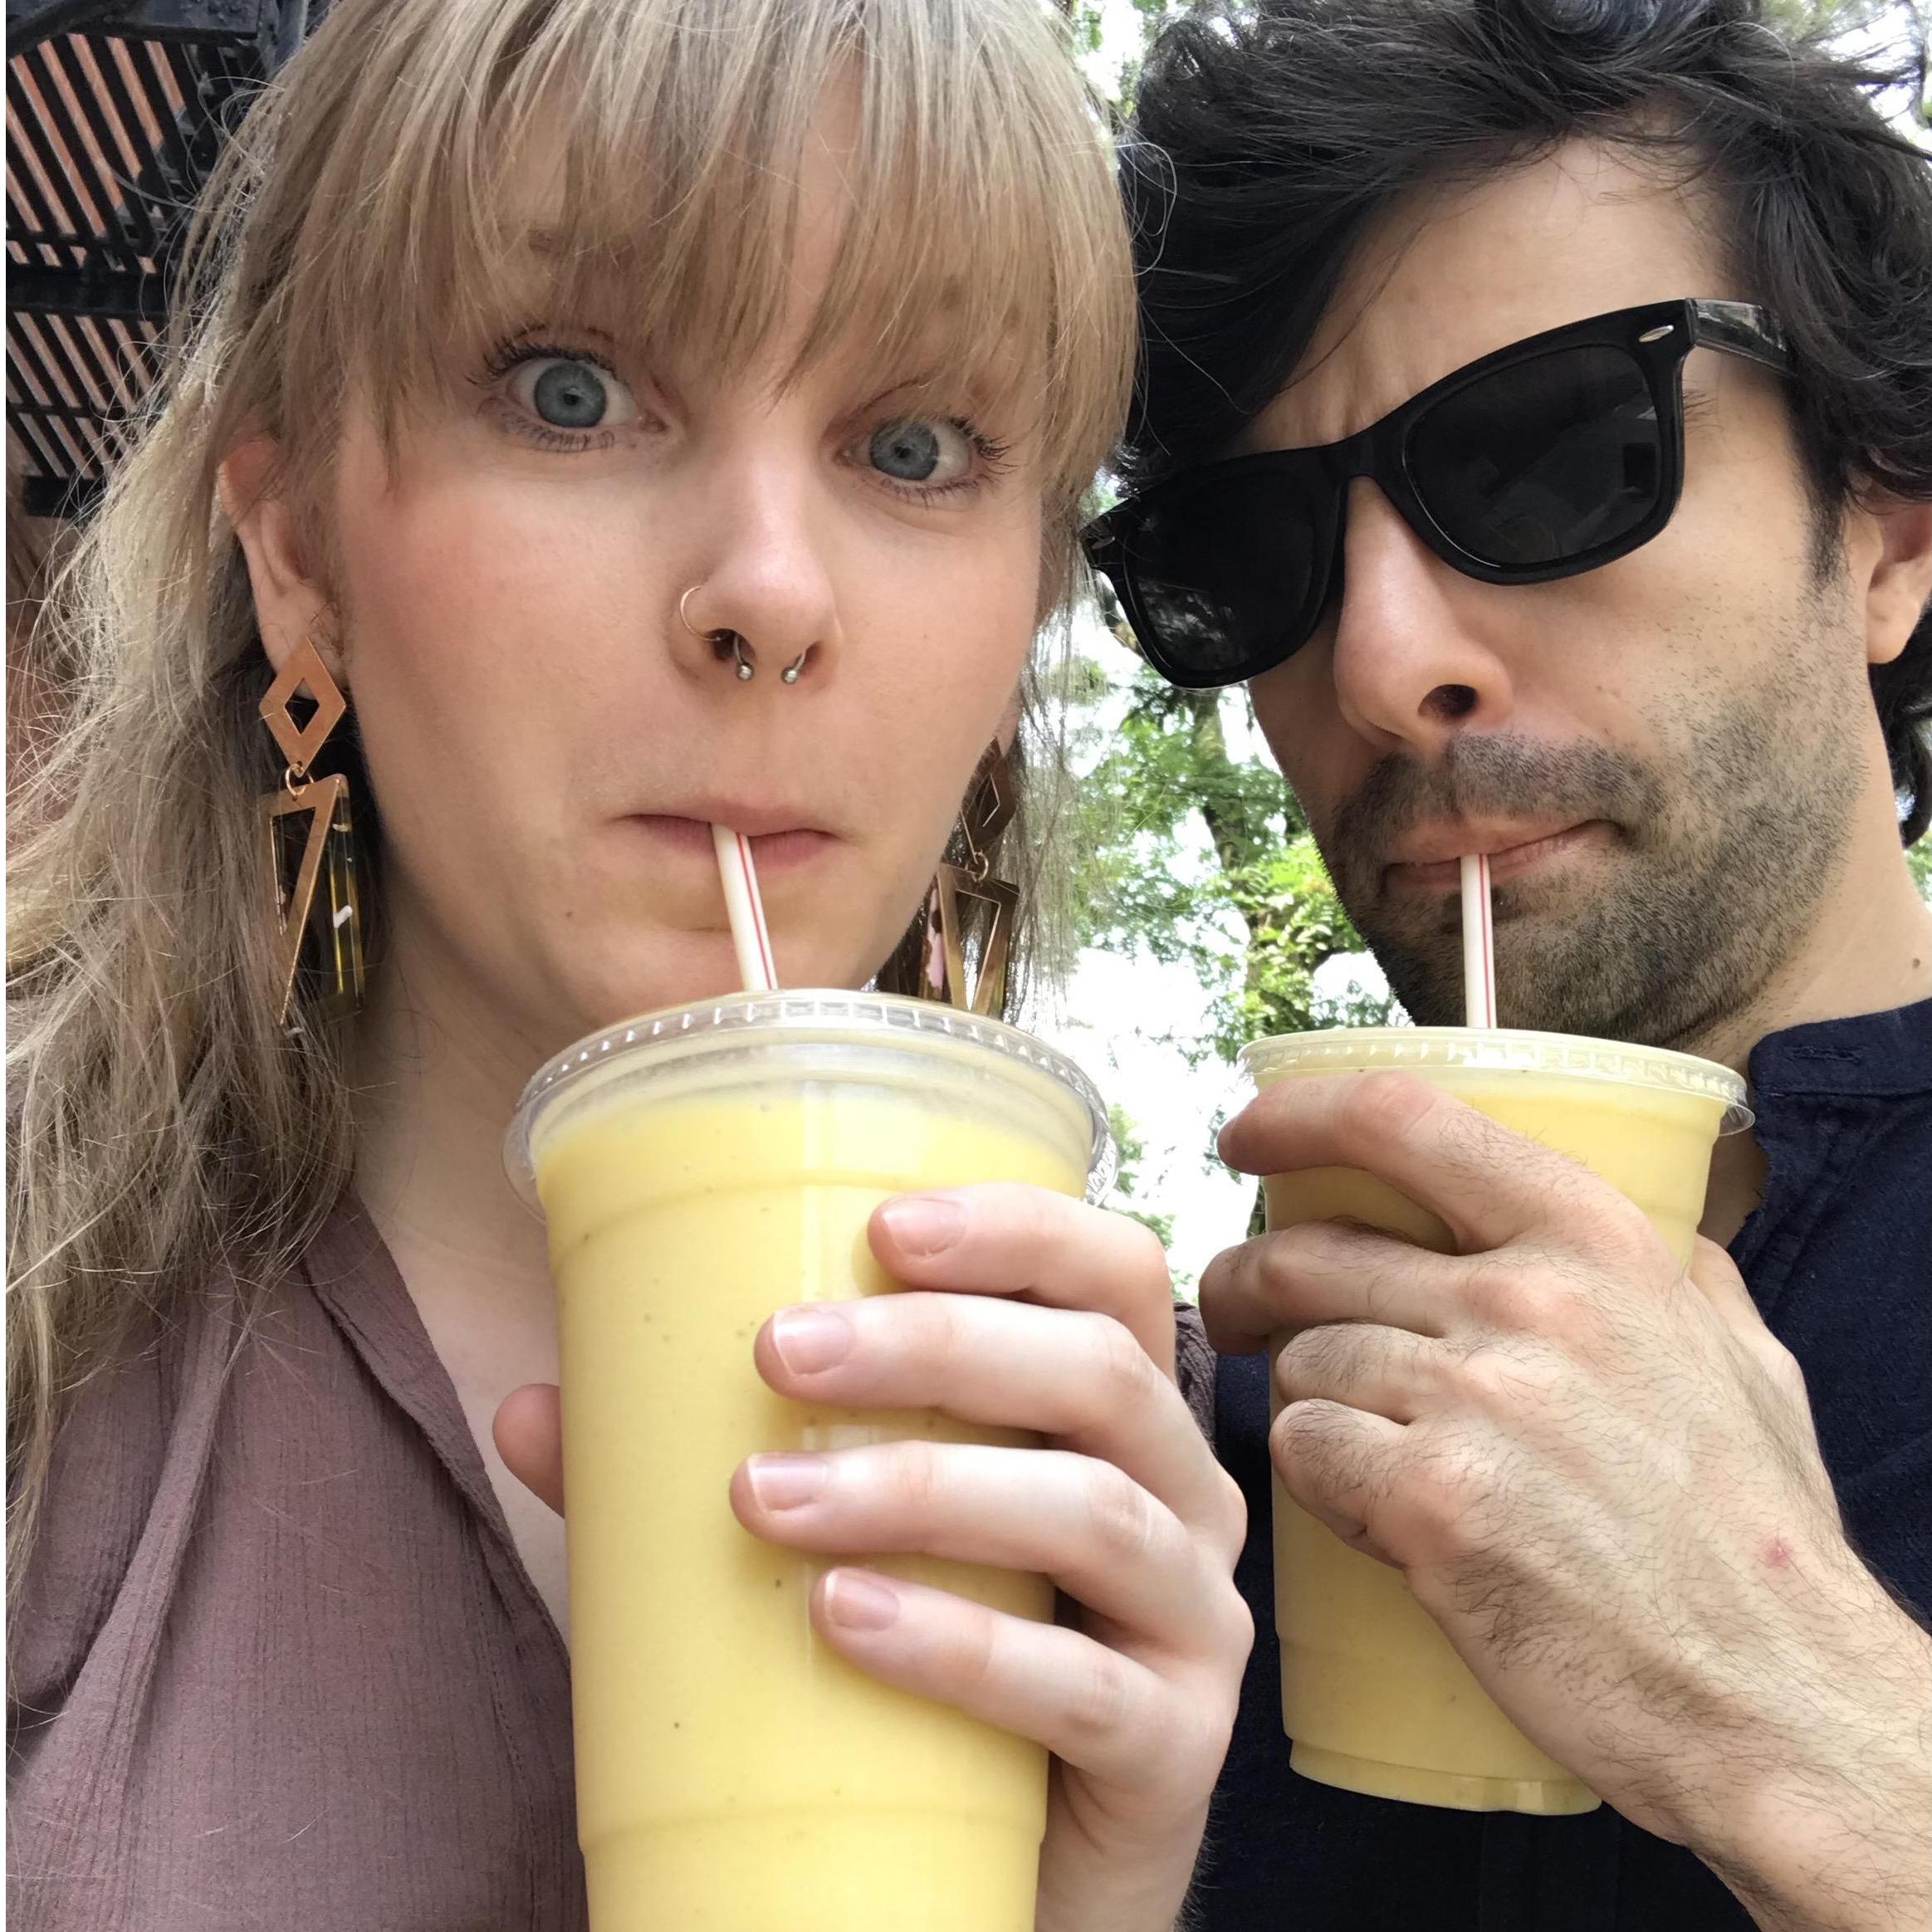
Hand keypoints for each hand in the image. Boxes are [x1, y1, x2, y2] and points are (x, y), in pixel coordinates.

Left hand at [498, 1184, 1249, 1931]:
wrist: (987, 1879)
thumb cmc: (917, 1673)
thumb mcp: (826, 1544)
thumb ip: (691, 1481)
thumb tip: (531, 1409)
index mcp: (1116, 1414)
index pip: (1109, 1274)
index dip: (1019, 1229)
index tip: (882, 1224)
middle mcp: (1179, 1496)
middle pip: (1100, 1373)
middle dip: (938, 1346)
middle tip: (782, 1353)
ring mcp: (1193, 1625)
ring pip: (1093, 1512)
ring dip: (925, 1489)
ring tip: (771, 1503)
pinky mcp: (1178, 1754)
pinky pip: (1086, 1687)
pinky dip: (962, 1646)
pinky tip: (846, 1624)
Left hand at [1202, 1071, 1930, 1931]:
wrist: (1778, 1700)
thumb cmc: (1759, 1541)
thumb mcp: (1746, 1363)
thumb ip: (1683, 1282)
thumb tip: (1656, 1232)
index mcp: (1593, 1241)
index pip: (1400, 1118)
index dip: (1298, 1116)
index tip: (1247, 1135)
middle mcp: (1527, 1300)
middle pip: (1311, 1255)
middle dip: (1245, 1281)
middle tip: (1232, 1311)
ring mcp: (1475, 1398)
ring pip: (1302, 1362)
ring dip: (1303, 1402)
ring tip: (1345, 1446)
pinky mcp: (1431, 1501)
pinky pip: (1305, 1452)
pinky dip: (1317, 1483)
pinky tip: (1367, 1514)